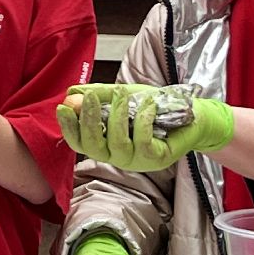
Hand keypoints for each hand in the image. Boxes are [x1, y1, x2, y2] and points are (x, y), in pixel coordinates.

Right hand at [57, 84, 233, 171]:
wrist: (190, 115)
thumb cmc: (153, 107)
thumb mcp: (121, 96)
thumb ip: (98, 97)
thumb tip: (70, 96)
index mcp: (106, 144)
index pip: (79, 143)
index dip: (68, 127)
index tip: (62, 107)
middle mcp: (117, 157)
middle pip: (93, 146)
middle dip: (89, 119)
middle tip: (91, 96)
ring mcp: (137, 161)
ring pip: (117, 142)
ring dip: (117, 114)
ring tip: (123, 93)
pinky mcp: (156, 158)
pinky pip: (142, 140)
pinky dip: (142, 118)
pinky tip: (148, 104)